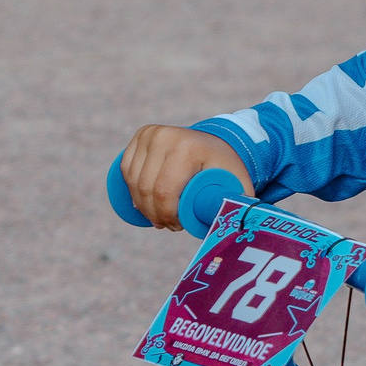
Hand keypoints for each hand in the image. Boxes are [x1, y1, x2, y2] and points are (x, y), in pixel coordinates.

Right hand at [119, 125, 253, 230]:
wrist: (218, 142)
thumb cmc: (226, 169)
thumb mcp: (235, 184)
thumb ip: (238, 207)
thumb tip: (234, 231)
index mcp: (187, 148)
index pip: (164, 192)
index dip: (167, 216)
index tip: (178, 227)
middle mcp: (165, 136)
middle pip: (147, 189)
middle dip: (155, 214)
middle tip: (168, 225)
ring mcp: (150, 134)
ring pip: (134, 182)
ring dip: (142, 206)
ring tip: (159, 216)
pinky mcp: (140, 135)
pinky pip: (127, 171)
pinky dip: (133, 190)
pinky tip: (144, 201)